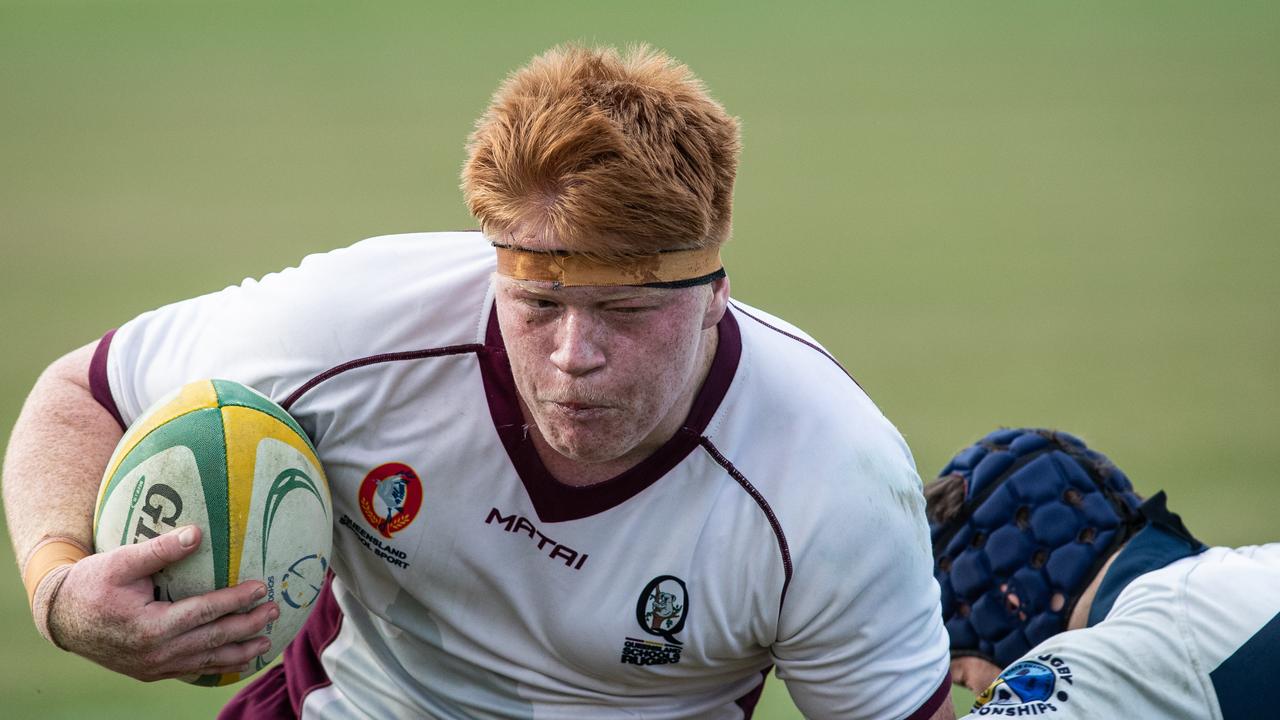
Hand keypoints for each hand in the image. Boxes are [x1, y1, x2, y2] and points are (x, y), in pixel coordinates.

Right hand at [47, 525, 277, 680]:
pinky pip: (192, 670)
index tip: (261, 587)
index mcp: (151, 626)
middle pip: (213, 639)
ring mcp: (154, 667)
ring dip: (239, 651)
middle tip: (276, 611)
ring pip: (206, 661)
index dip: (236, 600)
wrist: (61, 618)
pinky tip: (235, 659)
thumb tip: (197, 532)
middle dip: (248, 626)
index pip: (206, 612)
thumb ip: (160, 550)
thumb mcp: (120, 561)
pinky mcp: (151, 672)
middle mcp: (156, 653)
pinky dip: (216, 664)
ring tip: (266, 642)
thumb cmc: (91, 584)